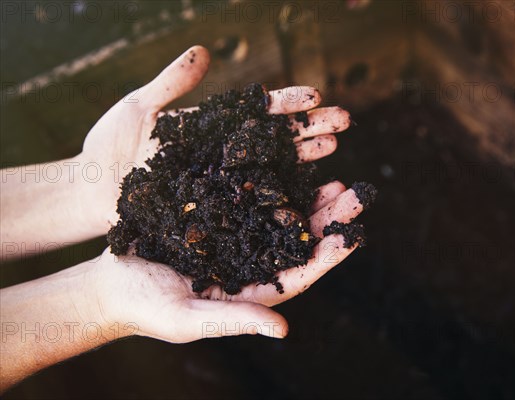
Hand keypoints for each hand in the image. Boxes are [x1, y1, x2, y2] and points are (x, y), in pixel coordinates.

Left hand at [78, 45, 350, 232]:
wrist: (89, 192)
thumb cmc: (109, 148)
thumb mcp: (139, 108)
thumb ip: (172, 82)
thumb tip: (204, 51)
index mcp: (213, 128)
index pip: (257, 113)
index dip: (286, 105)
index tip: (315, 96)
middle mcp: (225, 156)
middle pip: (275, 139)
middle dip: (310, 128)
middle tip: (344, 120)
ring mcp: (223, 185)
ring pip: (272, 170)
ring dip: (305, 159)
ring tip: (334, 148)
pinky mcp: (217, 213)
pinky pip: (253, 206)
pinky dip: (281, 199)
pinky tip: (307, 195)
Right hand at [91, 181, 363, 342]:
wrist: (111, 281)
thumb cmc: (146, 308)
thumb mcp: (187, 318)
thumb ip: (234, 320)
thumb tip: (283, 330)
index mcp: (252, 291)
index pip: (300, 275)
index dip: (327, 257)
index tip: (352, 237)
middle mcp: (251, 262)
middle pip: (299, 241)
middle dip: (329, 220)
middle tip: (355, 194)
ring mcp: (237, 237)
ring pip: (282, 216)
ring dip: (309, 197)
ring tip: (334, 178)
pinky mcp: (219, 216)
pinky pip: (253, 197)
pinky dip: (272, 181)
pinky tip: (288, 165)